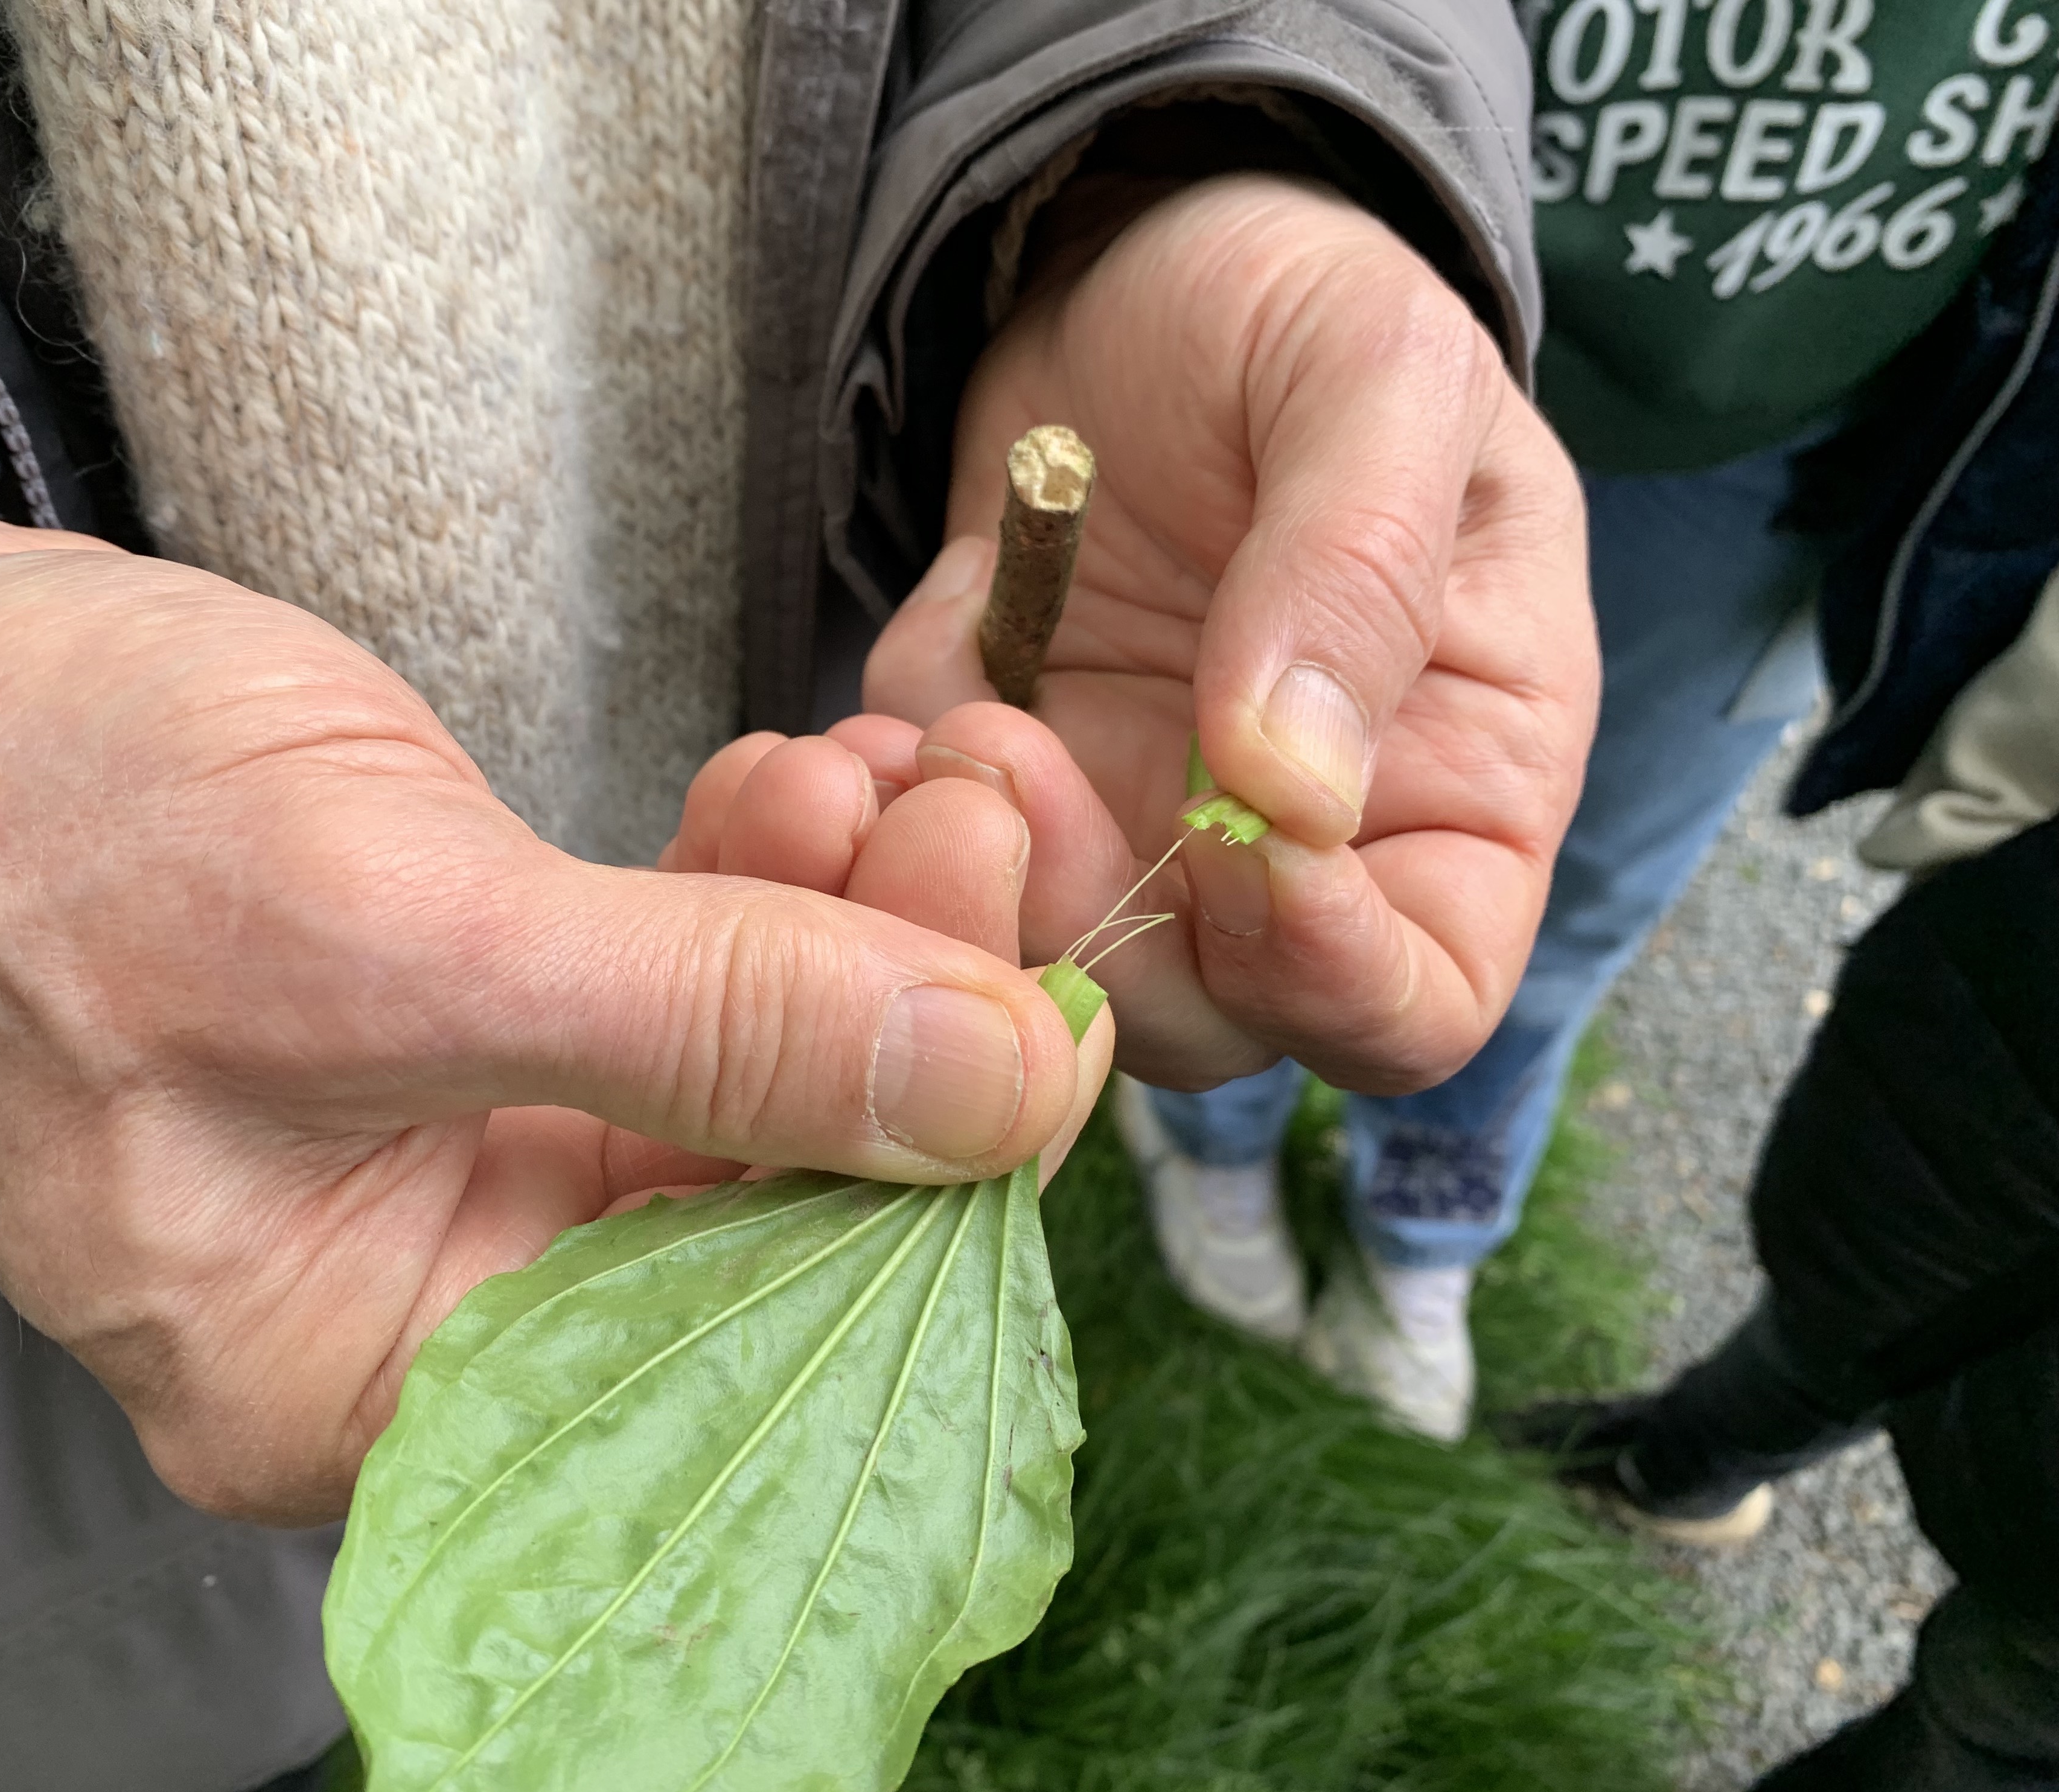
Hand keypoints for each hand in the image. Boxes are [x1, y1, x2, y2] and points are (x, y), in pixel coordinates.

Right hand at [0, 468, 1100, 1523]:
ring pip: (728, 1076)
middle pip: (752, 1202)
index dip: (913, 1177)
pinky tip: (804, 785)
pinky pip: (663, 989)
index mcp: (360, 1380)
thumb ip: (705, 1027)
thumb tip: (993, 1089)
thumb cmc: (28, 820)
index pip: (724, 1342)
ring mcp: (440, 1163)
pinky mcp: (460, 1031)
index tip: (1031, 1000)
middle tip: (988, 827)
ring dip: (836, 922)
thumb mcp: (384, 933)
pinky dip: (746, 885)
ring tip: (900, 777)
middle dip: (889, 1009)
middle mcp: (416, 1303)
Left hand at [864, 175, 1596, 1093]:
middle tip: (1004, 758)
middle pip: (1208, 1019)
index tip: (1230, 836)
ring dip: (957, 894)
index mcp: (1456, 792)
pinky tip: (839, 740)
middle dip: (1094, 927)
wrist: (1127, 268)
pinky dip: (866, 837)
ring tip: (917, 736)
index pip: (1417, 994)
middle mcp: (1296, 864)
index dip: (1329, 970)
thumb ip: (1358, 571)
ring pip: (1038, 982)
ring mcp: (1130, 845)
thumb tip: (1291, 793)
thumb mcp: (1376, 371)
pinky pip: (912, 883)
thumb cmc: (1299, 310)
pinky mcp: (992, 808)